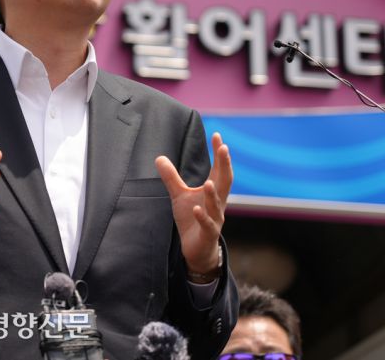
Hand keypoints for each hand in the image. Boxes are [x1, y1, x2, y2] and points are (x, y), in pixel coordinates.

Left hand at [155, 132, 231, 275]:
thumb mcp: (179, 195)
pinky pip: (208, 225)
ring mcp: (215, 219)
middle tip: (224, 148)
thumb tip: (159, 157)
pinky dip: (203, 217)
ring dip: (213, 194)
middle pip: (225, 182)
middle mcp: (218, 203)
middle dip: (225, 165)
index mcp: (214, 192)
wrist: (196, 248)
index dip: (219, 154)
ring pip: (217, 205)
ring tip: (208, 182)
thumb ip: (172, 177)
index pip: (219, 169)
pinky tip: (197, 209)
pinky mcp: (208, 234)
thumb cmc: (192, 219)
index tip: (218, 136)